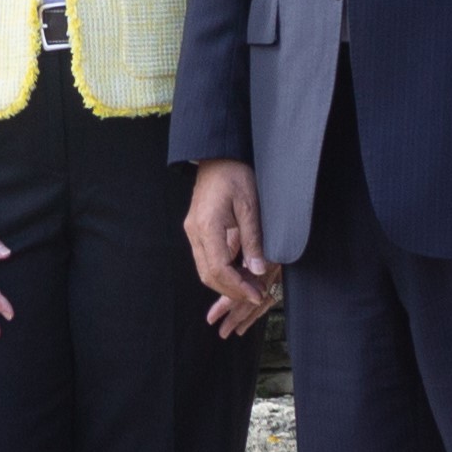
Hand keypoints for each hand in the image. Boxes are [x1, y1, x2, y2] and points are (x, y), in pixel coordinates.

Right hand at [182, 158, 280, 336]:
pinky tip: (241, 272)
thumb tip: (259, 270)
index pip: (219, 268)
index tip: (257, 294)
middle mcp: (194, 232)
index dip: (238, 287)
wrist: (217, 157)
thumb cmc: (235, 175)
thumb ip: (254, 240)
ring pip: (205, 270)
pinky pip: (206, 259)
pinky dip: (222, 271)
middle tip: (256, 294)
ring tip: (251, 286)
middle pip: (208, 275)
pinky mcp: (196, 230)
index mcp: (207, 226)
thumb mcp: (251, 206)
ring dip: (227, 283)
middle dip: (232, 290)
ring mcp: (192, 232)